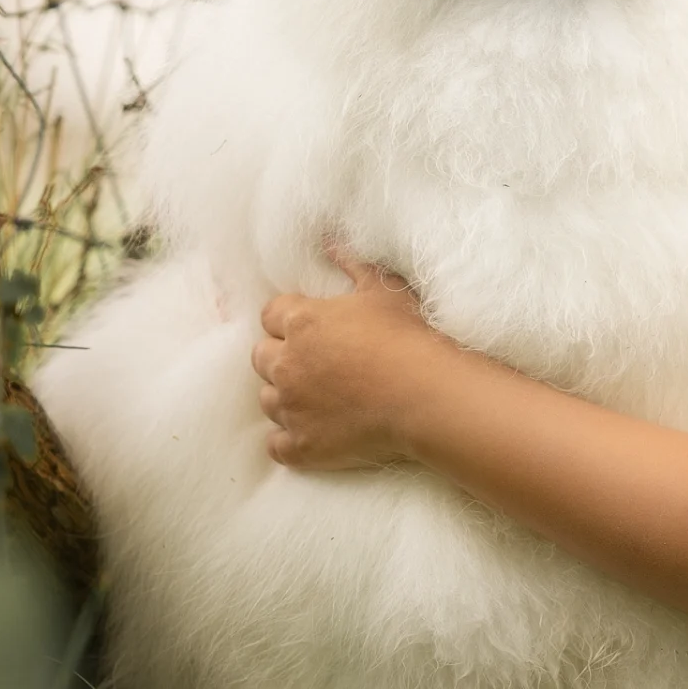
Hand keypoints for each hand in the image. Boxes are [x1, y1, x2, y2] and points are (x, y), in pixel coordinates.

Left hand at [253, 250, 448, 471]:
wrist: (426, 395)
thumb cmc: (408, 337)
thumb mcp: (385, 289)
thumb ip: (353, 263)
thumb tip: (330, 243)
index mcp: (301, 322)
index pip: (271, 315)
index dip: (289, 319)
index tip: (313, 327)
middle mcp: (286, 364)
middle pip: (261, 357)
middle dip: (280, 357)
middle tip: (314, 362)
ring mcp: (292, 408)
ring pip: (267, 400)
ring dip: (285, 397)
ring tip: (316, 398)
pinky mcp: (302, 445)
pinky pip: (277, 445)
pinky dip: (289, 440)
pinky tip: (311, 433)